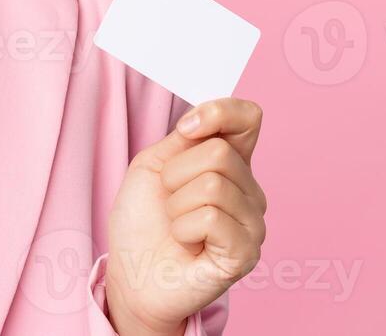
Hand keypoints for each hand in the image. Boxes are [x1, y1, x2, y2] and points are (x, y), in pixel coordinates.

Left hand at [103, 98, 266, 335]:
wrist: (132, 272)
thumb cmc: (143, 221)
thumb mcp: (154, 165)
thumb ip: (184, 138)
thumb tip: (203, 120)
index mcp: (231, 163)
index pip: (248, 118)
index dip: (219, 112)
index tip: (186, 128)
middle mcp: (250, 191)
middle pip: (219, 152)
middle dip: (176, 174)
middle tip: (170, 201)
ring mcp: (253, 223)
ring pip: (213, 185)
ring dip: (177, 205)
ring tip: (177, 224)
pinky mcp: (246, 253)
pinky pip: (211, 218)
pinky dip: (184, 228)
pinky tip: (187, 243)